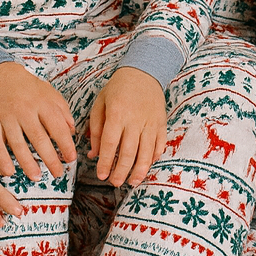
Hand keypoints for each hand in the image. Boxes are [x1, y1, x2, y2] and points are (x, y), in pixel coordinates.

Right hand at [0, 61, 76, 182]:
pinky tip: (8, 172)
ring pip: (18, 144)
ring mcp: (7, 116)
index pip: (58, 128)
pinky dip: (1, 159)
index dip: (66, 145)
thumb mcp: (50, 94)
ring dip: (28, 163)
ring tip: (37, 177)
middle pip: (39, 139)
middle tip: (58, 173)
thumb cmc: (29, 87)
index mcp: (43, 103)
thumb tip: (72, 133)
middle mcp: (26, 110)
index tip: (71, 159)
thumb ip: (63, 112)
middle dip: (50, 159)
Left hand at [88, 66, 167, 185]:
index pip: (111, 143)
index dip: (106, 162)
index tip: (102, 175)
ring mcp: (151, 122)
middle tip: (115, 183)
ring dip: (139, 170)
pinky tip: (147, 165)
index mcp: (117, 113)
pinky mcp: (162, 123)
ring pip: (146, 152)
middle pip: (129, 152)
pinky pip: (160, 144)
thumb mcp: (100, 103)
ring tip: (132, 182)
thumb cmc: (118, 88)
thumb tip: (94, 154)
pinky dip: (154, 157)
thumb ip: (96, 128)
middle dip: (121, 171)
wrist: (143, 72)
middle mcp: (135, 119)